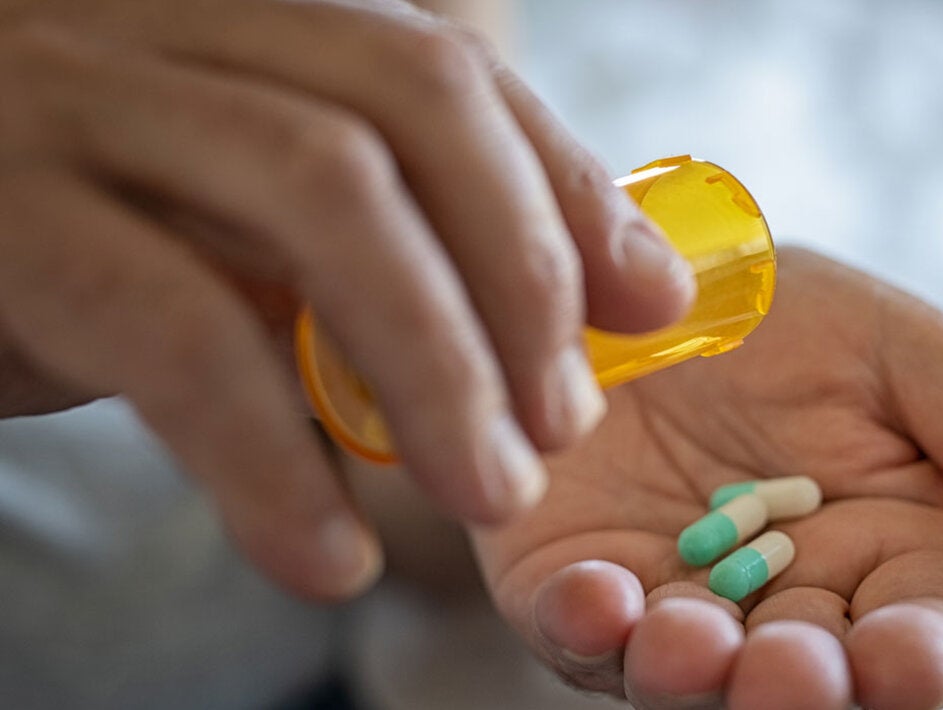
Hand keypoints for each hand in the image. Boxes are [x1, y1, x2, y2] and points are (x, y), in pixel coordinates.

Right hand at [0, 0, 692, 599]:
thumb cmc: (86, 251)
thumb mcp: (244, 226)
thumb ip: (397, 237)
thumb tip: (613, 295)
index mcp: (243, 20)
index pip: (443, 69)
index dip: (567, 186)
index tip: (648, 306)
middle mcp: (162, 28)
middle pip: (404, 102)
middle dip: (519, 268)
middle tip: (566, 421)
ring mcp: (72, 101)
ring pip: (316, 189)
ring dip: (433, 362)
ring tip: (491, 493)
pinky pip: (175, 329)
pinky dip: (271, 455)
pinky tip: (326, 552)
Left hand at [474, 248, 942, 709]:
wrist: (640, 275)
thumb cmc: (784, 313)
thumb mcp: (905, 352)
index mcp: (880, 556)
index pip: (918, 638)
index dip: (912, 662)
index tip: (897, 659)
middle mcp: (779, 604)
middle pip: (806, 684)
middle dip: (798, 691)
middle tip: (790, 673)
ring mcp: (671, 603)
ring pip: (688, 680)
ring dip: (690, 677)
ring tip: (689, 642)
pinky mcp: (570, 583)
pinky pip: (573, 631)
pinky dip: (583, 626)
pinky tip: (593, 597)